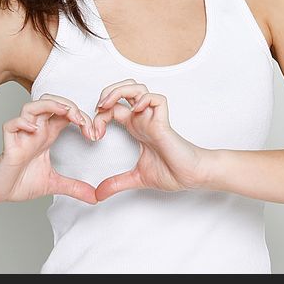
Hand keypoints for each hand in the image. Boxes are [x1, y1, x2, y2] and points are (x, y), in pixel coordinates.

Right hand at [0, 94, 97, 204]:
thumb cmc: (20, 181)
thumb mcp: (54, 184)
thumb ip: (74, 188)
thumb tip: (95, 198)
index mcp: (47, 135)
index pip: (65, 114)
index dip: (82, 116)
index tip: (94, 134)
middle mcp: (35, 131)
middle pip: (50, 102)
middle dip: (68, 105)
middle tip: (82, 120)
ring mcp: (21, 136)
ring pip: (31, 107)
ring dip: (49, 105)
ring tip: (65, 113)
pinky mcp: (8, 146)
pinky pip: (11, 126)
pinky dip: (21, 123)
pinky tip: (33, 130)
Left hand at [90, 80, 210, 201]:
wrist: (190, 177)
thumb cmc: (172, 172)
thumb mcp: (135, 178)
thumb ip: (116, 184)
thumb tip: (98, 195)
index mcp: (135, 127)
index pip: (113, 108)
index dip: (99, 116)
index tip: (93, 135)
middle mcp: (143, 119)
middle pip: (124, 89)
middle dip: (107, 93)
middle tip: (98, 108)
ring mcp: (153, 119)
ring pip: (138, 88)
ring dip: (120, 91)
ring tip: (109, 104)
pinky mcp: (164, 123)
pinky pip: (156, 99)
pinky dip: (144, 99)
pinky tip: (135, 110)